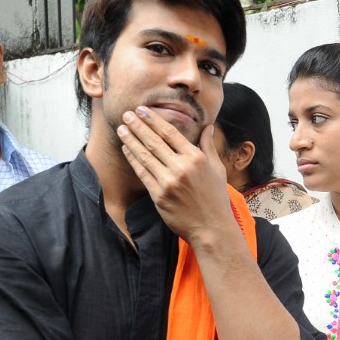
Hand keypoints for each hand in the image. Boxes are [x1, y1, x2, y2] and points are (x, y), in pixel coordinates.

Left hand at [117, 108, 232, 244]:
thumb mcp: (217, 169)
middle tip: (126, 114)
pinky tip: (126, 149)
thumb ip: (208, 146)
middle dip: (138, 126)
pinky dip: (133, 159)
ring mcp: (169, 182)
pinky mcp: (159, 196)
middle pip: (154, 141)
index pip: (170, 133)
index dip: (154, 120)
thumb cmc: (216, 199)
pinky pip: (142, 173)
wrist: (211, 228)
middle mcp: (181, 167)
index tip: (142, 110)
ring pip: (145, 155)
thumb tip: (208, 126)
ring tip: (122, 128)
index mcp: (196, 158)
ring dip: (131, 140)